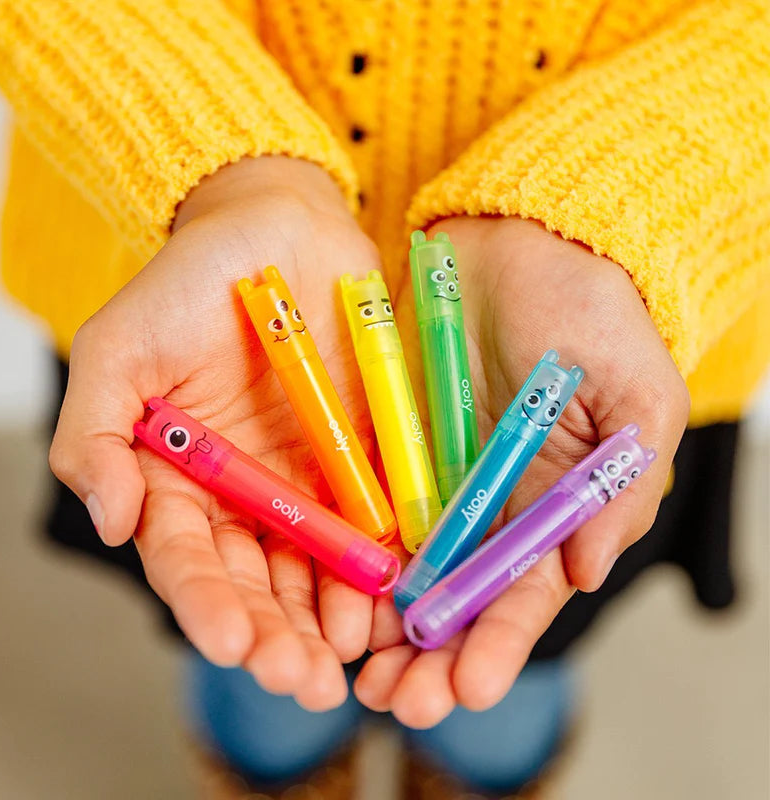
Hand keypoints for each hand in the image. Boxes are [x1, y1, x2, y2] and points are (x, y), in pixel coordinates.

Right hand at [49, 156, 382, 709]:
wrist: (276, 233)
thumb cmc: (188, 284)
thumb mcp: (121, 348)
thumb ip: (95, 432)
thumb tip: (108, 518)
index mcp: (179, 480)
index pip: (188, 558)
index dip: (206, 604)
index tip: (230, 643)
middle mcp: (245, 494)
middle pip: (257, 580)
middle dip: (275, 635)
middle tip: (299, 681)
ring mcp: (307, 482)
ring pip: (317, 568)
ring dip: (330, 620)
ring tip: (347, 660)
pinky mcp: (364, 460)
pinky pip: (374, 521)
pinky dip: (381, 564)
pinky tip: (392, 602)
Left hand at [354, 217, 689, 726]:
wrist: (523, 242)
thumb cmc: (592, 311)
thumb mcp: (634, 396)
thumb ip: (619, 486)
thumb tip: (585, 569)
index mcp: (552, 503)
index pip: (526, 591)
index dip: (499, 643)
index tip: (469, 689)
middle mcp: (490, 502)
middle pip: (458, 595)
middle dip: (432, 655)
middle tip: (398, 702)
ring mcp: (436, 475)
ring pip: (406, 566)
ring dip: (382, 624)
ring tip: (356, 675)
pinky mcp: (390, 441)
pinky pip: (367, 505)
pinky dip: (350, 555)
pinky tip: (329, 596)